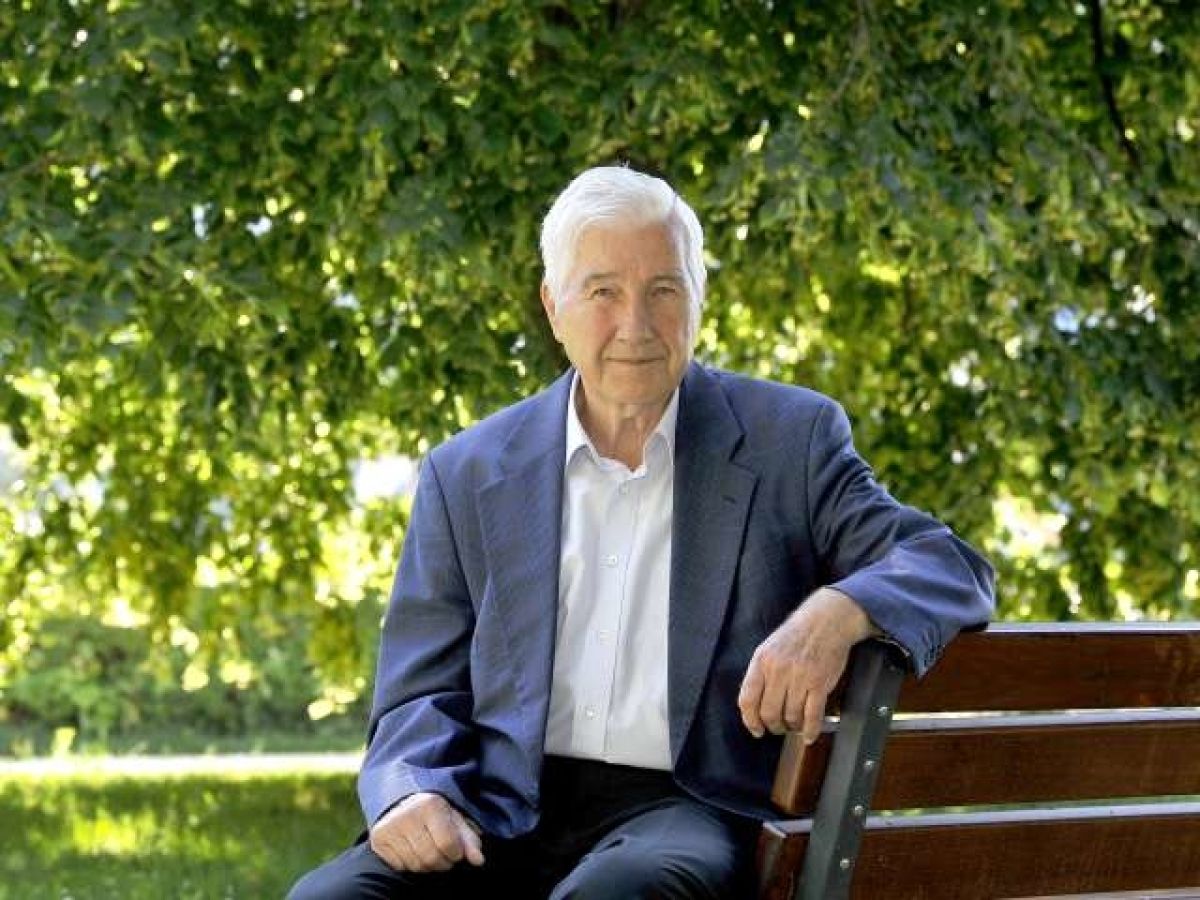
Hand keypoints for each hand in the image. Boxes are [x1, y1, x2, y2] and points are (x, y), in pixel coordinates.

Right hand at [368, 791, 484, 872]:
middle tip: (444, 855)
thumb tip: (479, 860)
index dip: (456, 853)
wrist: (400, 798)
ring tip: (429, 851)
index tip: (456, 850)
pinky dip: (410, 864)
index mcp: (430, 805)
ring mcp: (390, 827)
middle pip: (431, 858)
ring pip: (416, 865)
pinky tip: (412, 850)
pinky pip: (399, 866)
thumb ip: (469, 839)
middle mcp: (407, 814)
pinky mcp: (378, 838)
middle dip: (443, 862)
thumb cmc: (433, 811)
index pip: (449, 844)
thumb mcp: (454, 818)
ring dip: (427, 865)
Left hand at [738, 587, 874, 743]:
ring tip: (795, 725)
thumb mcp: (769, 648)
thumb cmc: (797, 635)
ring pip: (791, 717)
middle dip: (773, 726)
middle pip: (769, 713)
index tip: (756, 729)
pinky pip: (812, 716)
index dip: (750, 720)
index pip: (747, 700)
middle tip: (778, 727)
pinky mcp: (820, 684)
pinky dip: (811, 731)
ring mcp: (800, 678)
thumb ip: (760, 673)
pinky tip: (809, 735)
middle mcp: (778, 671)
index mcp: (761, 661)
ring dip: (793, 727)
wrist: (826, 621)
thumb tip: (754, 705)